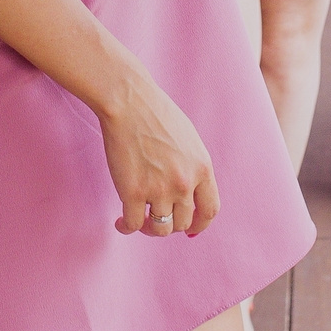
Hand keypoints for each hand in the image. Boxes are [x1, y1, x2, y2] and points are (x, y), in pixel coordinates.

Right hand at [97, 67, 220, 237]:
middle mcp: (184, 183)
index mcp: (202, 168)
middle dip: (171, 225)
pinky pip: (133, 224)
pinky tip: (121, 222)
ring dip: (149, 228)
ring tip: (139, 219)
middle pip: (183, 223)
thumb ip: (193, 167)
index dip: (200, 224)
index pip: (210, 210)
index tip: (190, 230)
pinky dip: (126, 227)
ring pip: (160, 229)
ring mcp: (159, 190)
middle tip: (156, 217)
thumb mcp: (189, 140)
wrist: (128, 101)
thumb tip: (189, 194)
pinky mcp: (133, 192)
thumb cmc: (156, 114)